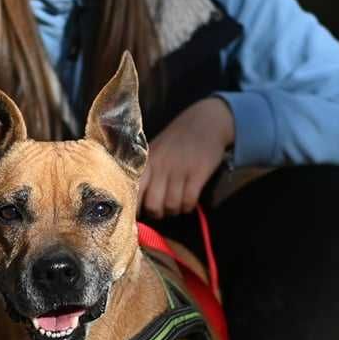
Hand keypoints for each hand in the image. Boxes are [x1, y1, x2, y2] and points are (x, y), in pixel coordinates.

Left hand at [139, 97, 234, 218]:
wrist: (204, 122)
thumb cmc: (175, 141)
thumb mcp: (154, 152)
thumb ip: (145, 174)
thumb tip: (136, 203)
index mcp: (147, 163)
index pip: (133, 193)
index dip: (134, 211)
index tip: (138, 217)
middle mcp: (160, 166)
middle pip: (153, 205)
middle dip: (157, 214)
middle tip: (162, 210)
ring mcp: (180, 169)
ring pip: (172, 205)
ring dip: (175, 210)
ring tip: (177, 204)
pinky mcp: (198, 172)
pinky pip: (189, 200)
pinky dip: (188, 206)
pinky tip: (189, 201)